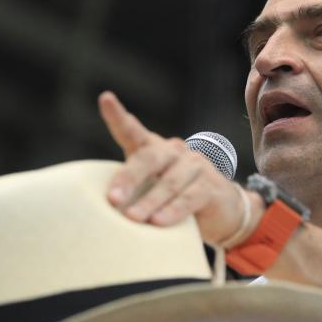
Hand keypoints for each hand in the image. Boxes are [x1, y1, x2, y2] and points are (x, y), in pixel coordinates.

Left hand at [98, 91, 259, 245]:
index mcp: (152, 149)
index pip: (132, 130)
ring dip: (149, 201)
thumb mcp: (148, 192)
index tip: (106, 99)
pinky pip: (189, 198)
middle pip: (149, 158)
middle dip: (129, 178)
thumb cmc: (172, 200)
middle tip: (112, 199)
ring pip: (169, 182)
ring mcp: (195, 166)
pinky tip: (159, 223)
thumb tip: (101, 210)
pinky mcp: (211, 185)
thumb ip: (130, 193)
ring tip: (132, 218)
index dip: (118, 116)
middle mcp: (173, 151)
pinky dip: (173, 211)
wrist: (220, 212)